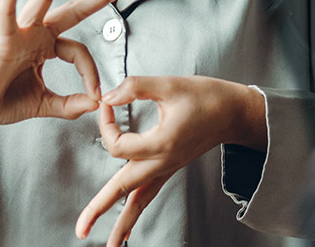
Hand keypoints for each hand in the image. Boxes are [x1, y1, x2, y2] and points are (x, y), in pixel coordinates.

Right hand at [0, 0, 130, 155]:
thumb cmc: (2, 101)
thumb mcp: (44, 104)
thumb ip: (69, 105)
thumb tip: (95, 104)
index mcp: (45, 48)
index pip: (79, 51)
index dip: (90, 73)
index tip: (95, 95)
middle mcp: (35, 35)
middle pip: (72, 10)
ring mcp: (20, 34)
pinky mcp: (2, 40)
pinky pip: (7, 13)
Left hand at [74, 76, 266, 245]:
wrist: (234, 113)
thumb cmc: (207, 97)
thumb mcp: (169, 84)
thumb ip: (135, 86)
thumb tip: (108, 96)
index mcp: (162, 143)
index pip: (117, 145)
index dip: (105, 123)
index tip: (106, 103)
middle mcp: (163, 162)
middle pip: (123, 190)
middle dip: (99, 209)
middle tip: (80, 230)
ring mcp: (166, 169)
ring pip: (138, 202)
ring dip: (121, 224)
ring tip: (108, 245)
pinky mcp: (168, 170)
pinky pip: (148, 197)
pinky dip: (135, 213)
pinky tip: (126, 232)